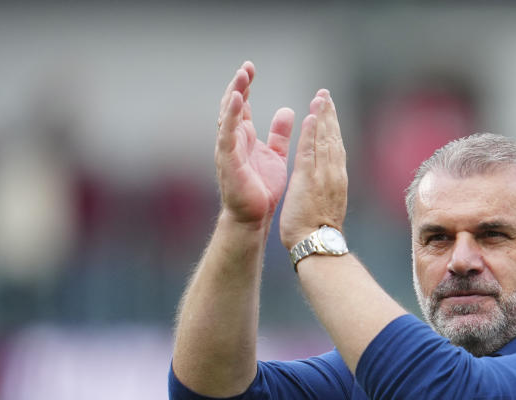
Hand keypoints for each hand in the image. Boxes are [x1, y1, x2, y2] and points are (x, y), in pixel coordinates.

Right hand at [215, 61, 294, 226]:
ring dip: (233, 95)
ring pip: (227, 116)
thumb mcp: (275, 154)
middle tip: (246, 67)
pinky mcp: (228, 160)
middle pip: (232, 106)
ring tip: (241, 77)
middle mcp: (233, 140)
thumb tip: (287, 110)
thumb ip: (279, 133)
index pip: (242, 106)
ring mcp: (228, 149)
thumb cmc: (263, 188)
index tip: (250, 68)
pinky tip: (237, 100)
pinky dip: (231, 116)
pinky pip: (228, 134)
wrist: (255, 217)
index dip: (245, 87)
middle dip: (238, 85)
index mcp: (244, 137)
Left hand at [279, 89, 347, 248]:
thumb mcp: (326, 206)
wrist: (317, 245)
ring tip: (320, 98)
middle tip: (325, 95)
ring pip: (324, 140)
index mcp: (336, 180)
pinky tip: (311, 117)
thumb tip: (325, 184)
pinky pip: (311, 151)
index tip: (328, 110)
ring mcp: (323, 176)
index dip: (332, 127)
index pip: (335, 147)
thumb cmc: (318, 232)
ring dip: (322, 117)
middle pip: (333, 138)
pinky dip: (311, 133)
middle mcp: (333, 174)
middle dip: (329, 115)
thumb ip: (325, 190)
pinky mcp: (309, 179)